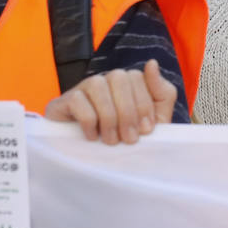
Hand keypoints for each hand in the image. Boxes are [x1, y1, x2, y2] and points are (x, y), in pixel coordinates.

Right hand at [43, 59, 176, 144]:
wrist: (93, 163)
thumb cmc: (127, 138)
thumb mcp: (156, 120)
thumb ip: (162, 93)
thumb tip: (152, 63)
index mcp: (128, 82)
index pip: (138, 78)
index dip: (144, 105)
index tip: (145, 131)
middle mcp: (106, 80)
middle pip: (119, 78)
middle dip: (127, 112)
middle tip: (128, 139)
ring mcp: (84, 88)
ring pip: (98, 85)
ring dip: (109, 116)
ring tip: (111, 140)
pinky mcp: (65, 101)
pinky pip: (77, 100)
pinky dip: (88, 120)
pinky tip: (92, 136)